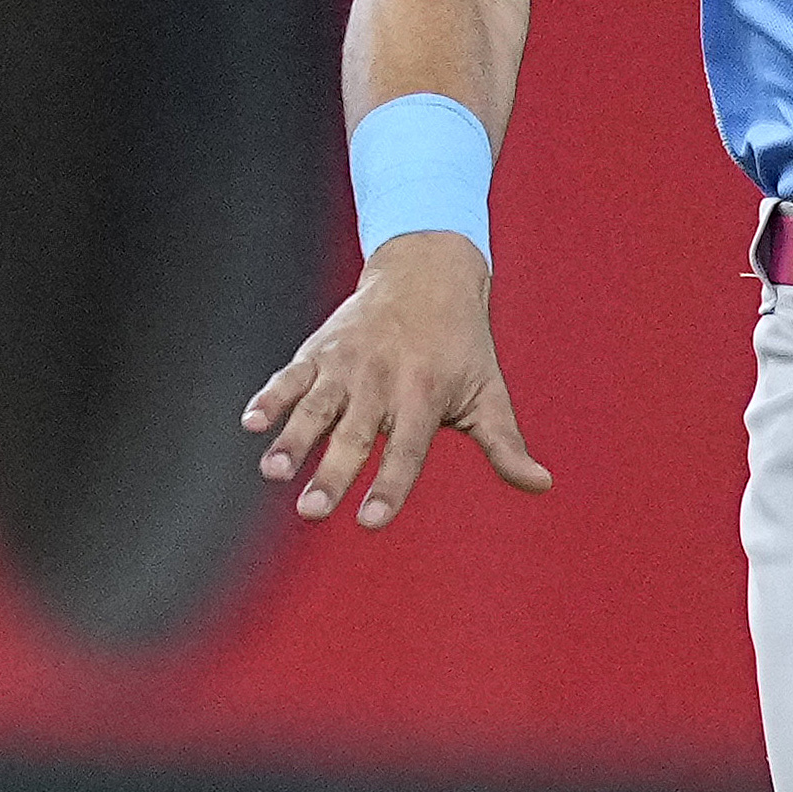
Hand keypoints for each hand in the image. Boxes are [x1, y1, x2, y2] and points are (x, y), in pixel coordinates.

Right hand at [242, 234, 551, 528]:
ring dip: (293, 440)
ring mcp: (347, 363)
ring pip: (316, 407)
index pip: (408, 448)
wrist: (426, 270)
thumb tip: (542, 485)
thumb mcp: (488, 389)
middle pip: (355, 435)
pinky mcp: (318, 351)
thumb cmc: (461, 343)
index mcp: (425, 393)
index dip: (391, 485)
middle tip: (313, 512)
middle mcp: (383, 379)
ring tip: (273, 473)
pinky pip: (290, 377)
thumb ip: (505, 444)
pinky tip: (250, 424)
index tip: (371, 521)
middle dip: (332, 473)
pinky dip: (270, 398)